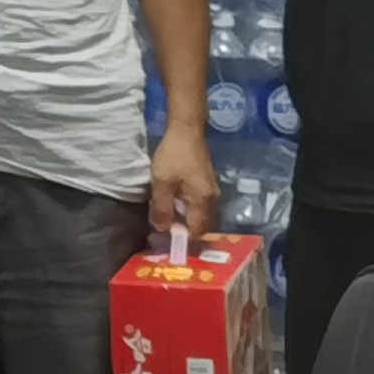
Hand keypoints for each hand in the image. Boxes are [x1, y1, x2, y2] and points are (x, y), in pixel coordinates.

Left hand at [149, 122, 218, 240]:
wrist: (187, 130)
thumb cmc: (174, 156)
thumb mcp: (162, 182)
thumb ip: (162, 208)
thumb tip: (162, 230)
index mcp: (203, 202)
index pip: (197, 231)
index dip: (183, 240)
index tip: (167, 242)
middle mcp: (212, 200)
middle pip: (201, 226)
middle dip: (185, 232)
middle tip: (165, 234)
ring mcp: (212, 192)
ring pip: (201, 216)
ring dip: (186, 222)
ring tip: (168, 223)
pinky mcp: (207, 185)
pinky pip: (200, 206)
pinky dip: (189, 212)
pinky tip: (175, 208)